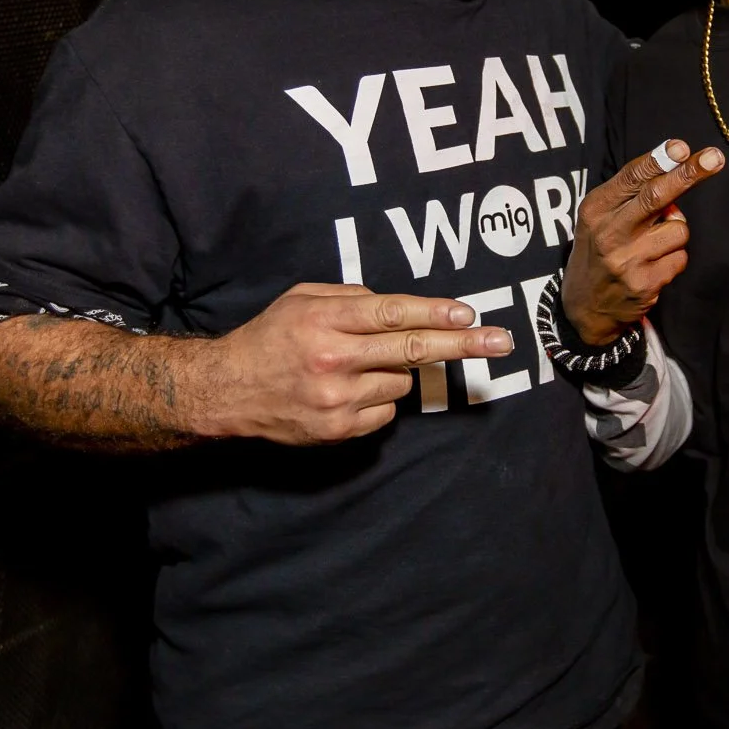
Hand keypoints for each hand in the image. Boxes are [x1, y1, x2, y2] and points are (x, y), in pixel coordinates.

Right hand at [209, 284, 513, 443]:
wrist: (227, 391)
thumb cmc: (269, 337)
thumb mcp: (302, 299)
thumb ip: (351, 297)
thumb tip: (399, 308)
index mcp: (324, 321)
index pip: (392, 314)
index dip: (434, 314)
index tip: (468, 315)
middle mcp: (333, 360)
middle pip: (410, 350)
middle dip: (461, 345)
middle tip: (501, 341)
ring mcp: (336, 400)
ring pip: (400, 383)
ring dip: (395, 371)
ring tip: (358, 365)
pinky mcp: (337, 431)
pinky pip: (385, 414)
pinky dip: (379, 400)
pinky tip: (350, 390)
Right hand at [564, 140, 725, 344]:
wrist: (584, 307)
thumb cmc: (600, 249)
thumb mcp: (601, 217)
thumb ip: (632, 196)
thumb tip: (677, 175)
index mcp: (595, 210)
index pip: (631, 178)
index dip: (659, 160)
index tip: (682, 147)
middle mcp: (608, 233)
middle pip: (656, 197)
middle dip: (688, 175)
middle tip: (715, 158)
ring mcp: (627, 261)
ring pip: (679, 230)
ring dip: (675, 233)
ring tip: (653, 245)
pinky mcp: (644, 285)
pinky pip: (680, 258)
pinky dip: (674, 259)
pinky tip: (654, 266)